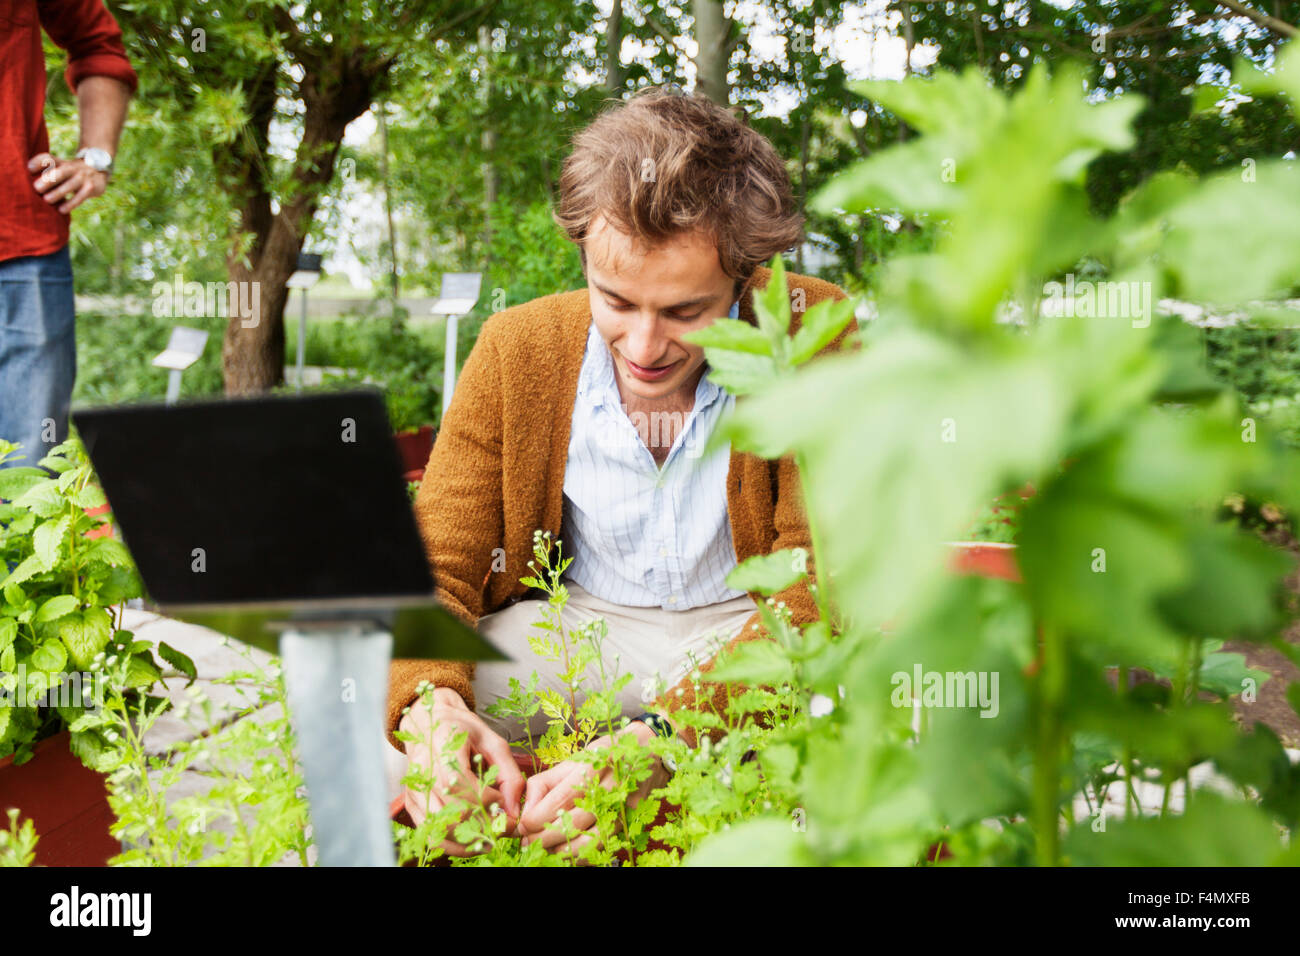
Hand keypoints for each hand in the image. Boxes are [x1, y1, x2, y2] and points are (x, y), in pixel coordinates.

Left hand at [27, 153, 108, 213]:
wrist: (98, 170)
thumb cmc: (71, 173)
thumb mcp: (61, 168)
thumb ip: (46, 172)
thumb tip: (25, 183)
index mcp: (61, 163)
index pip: (49, 158)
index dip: (39, 162)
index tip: (29, 168)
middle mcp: (72, 168)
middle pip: (60, 172)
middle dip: (48, 180)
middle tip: (36, 188)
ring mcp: (82, 178)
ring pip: (70, 185)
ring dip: (58, 193)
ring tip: (46, 200)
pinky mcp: (91, 188)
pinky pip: (80, 197)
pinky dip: (71, 204)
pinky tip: (61, 210)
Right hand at [399, 687, 524, 855]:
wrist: (429, 723)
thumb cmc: (462, 729)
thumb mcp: (493, 742)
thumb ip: (509, 775)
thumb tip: (514, 810)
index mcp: (443, 748)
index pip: (463, 787)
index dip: (488, 803)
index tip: (508, 810)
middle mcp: (424, 772)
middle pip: (451, 812)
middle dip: (482, 826)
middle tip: (503, 830)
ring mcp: (416, 790)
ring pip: (438, 829)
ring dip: (466, 841)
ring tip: (489, 840)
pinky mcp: (412, 803)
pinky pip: (429, 832)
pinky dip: (451, 844)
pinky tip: (470, 841)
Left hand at [517, 720, 670, 860]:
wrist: (647, 752)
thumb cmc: (602, 755)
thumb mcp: (570, 761)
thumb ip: (543, 784)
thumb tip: (524, 812)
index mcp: (591, 769)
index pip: (557, 803)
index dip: (533, 820)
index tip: (519, 827)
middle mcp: (608, 791)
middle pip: (570, 825)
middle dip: (542, 839)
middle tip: (526, 843)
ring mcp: (622, 810)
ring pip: (587, 843)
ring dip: (560, 851)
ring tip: (544, 849)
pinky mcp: (629, 824)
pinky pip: (601, 848)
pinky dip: (581, 855)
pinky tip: (566, 851)